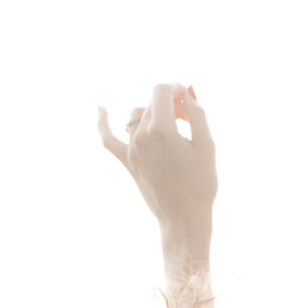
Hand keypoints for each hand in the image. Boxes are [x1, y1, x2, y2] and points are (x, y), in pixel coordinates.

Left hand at [98, 83, 216, 254]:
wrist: (184, 219)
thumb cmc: (200, 185)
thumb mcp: (207, 146)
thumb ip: (197, 114)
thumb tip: (187, 95)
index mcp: (161, 129)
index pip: (161, 91)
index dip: (176, 89)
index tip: (188, 98)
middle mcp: (141, 136)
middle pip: (151, 103)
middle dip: (170, 104)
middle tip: (188, 119)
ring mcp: (131, 149)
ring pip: (136, 116)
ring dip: (152, 114)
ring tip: (171, 126)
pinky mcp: (127, 162)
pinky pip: (108, 139)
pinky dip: (102, 123)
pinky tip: (100, 109)